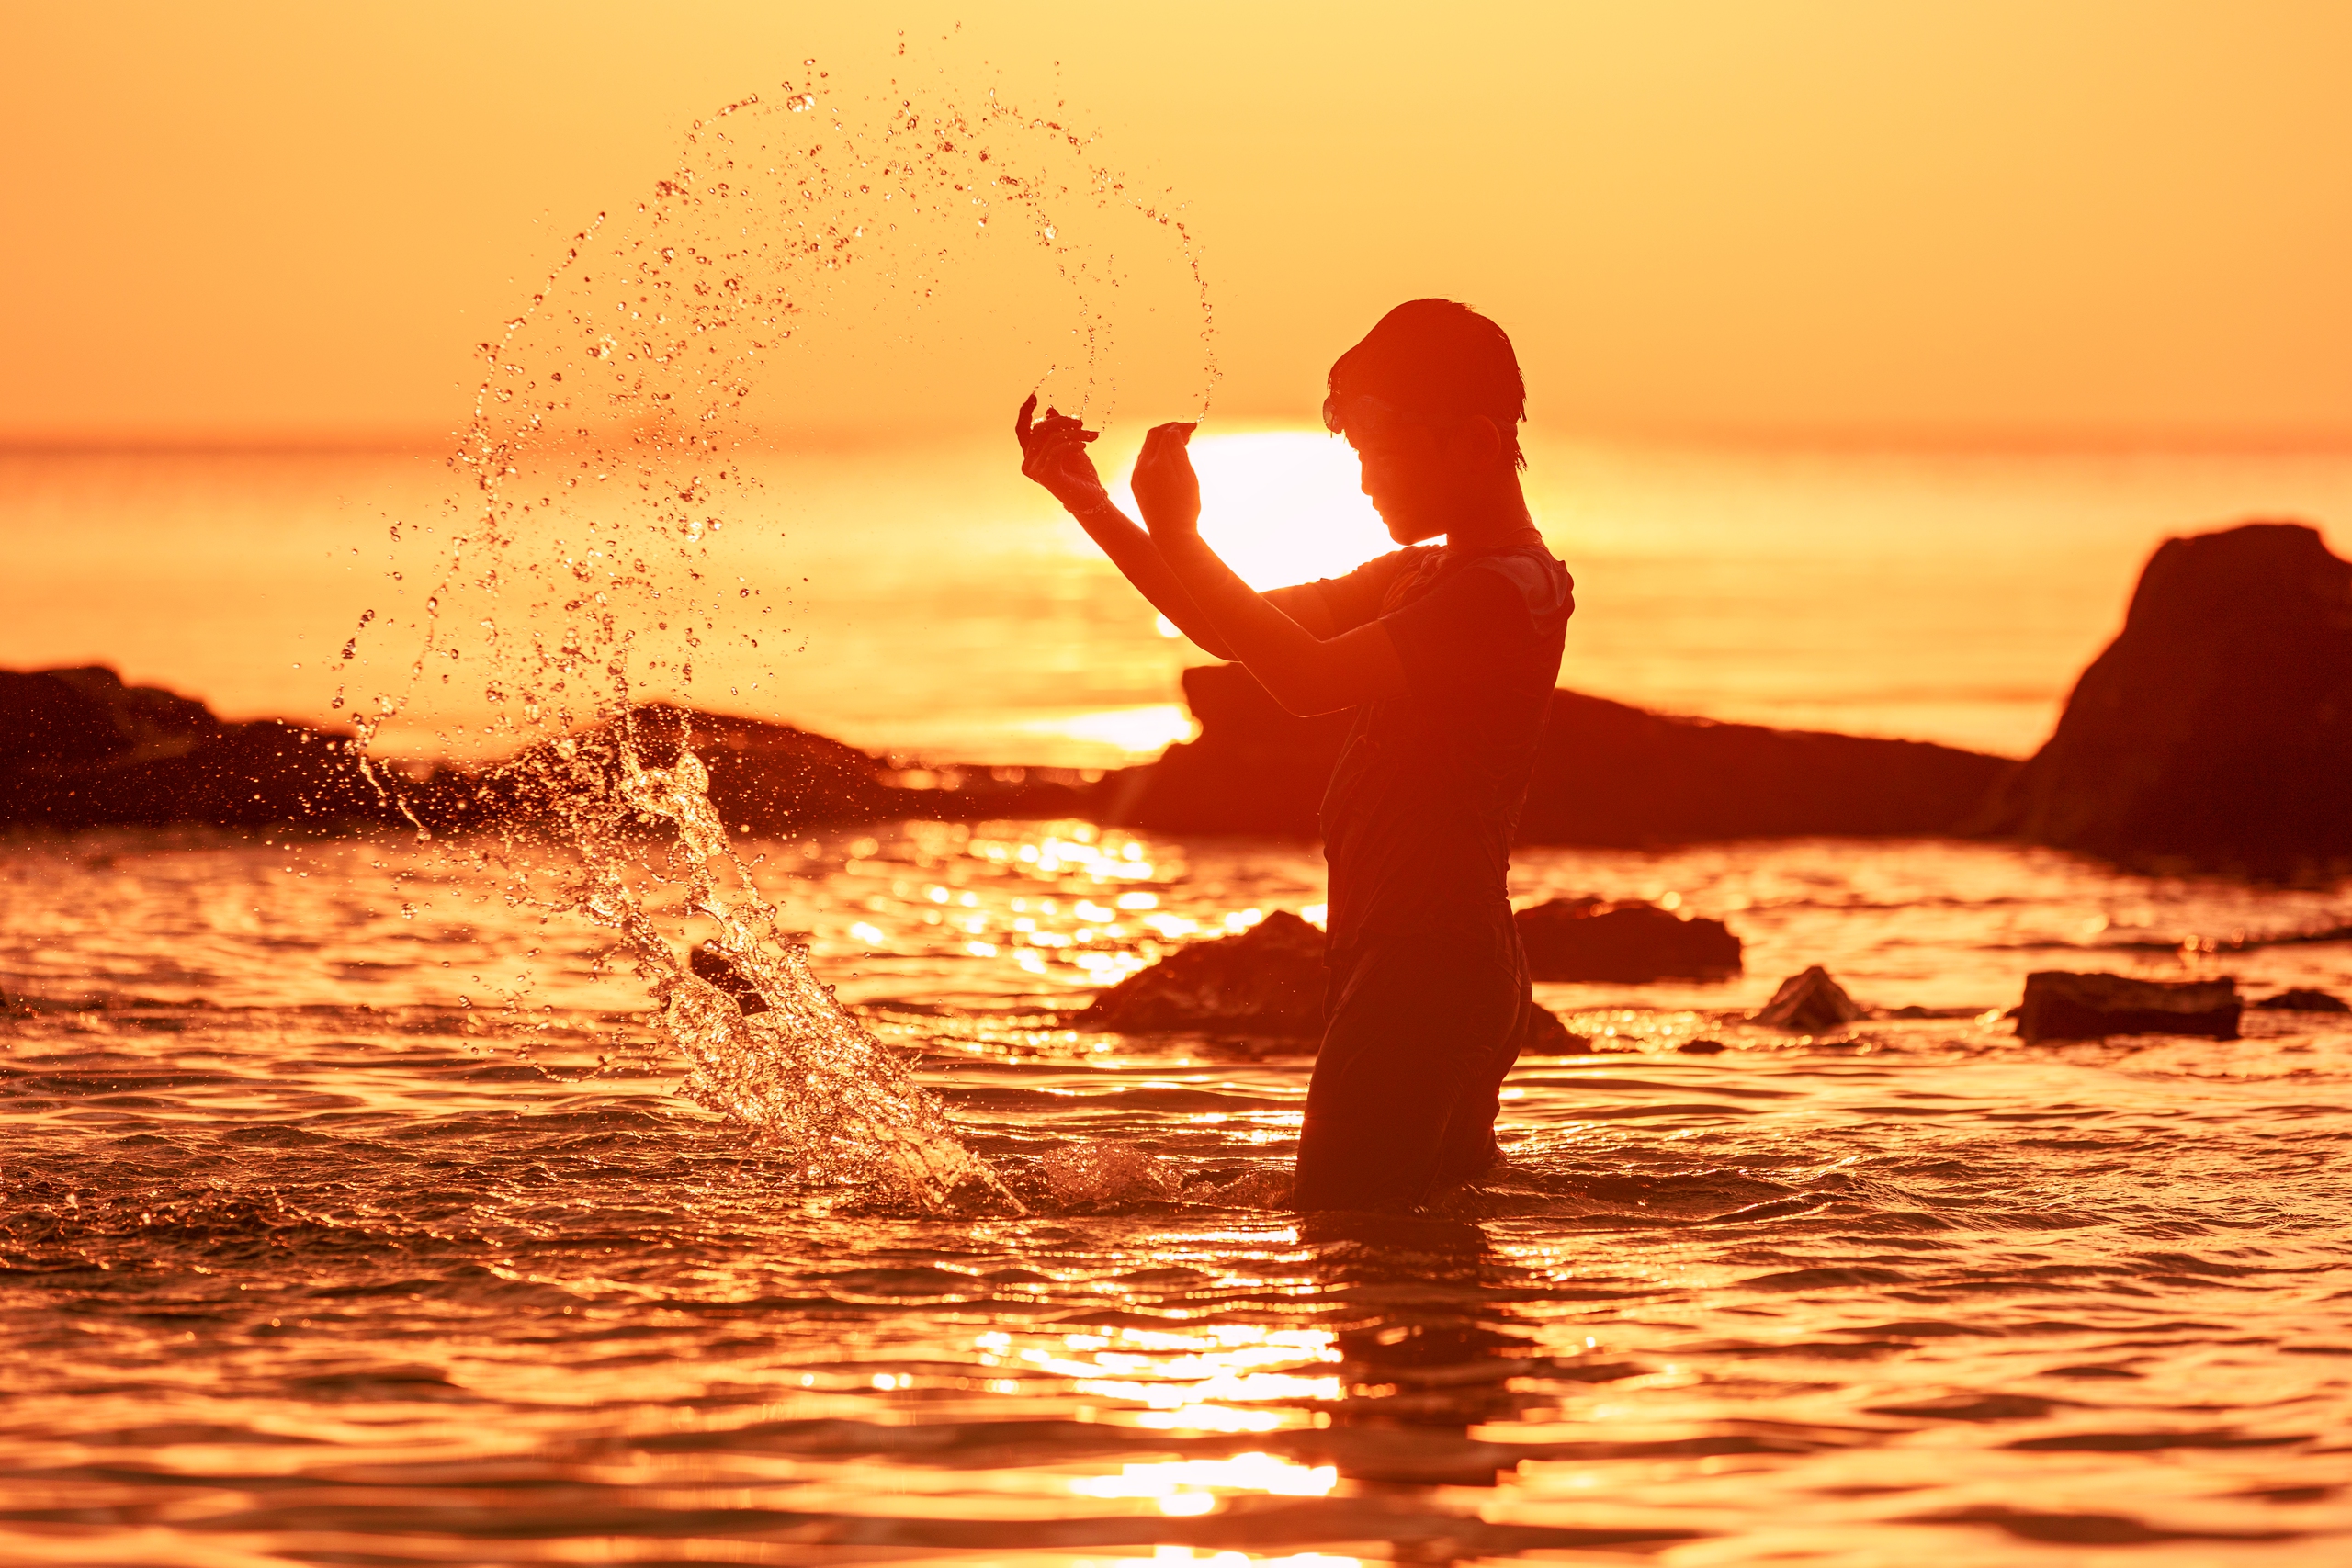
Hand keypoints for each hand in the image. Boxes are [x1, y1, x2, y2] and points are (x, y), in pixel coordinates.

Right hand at [1015, 395, 1111, 513]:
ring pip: (1051, 438)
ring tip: (1092, 436)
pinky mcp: (1045, 474)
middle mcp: (1028, 463)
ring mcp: (1035, 470)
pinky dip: (1072, 443)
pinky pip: (1057, 449)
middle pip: (1039, 429)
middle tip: (1081, 422)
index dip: (1026, 413)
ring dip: (1074, 433)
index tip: (1034, 397)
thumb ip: (1059, 430)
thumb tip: (1050, 409)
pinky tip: (1084, 445)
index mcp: (1031, 456)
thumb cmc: (1081, 474)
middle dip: (1062, 421)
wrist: (1091, 498)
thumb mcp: (1071, 446)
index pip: (1023, 431)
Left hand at [1131, 422, 1200, 539]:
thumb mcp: (1188, 477)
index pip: (1167, 434)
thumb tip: (1174, 432)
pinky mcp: (1135, 482)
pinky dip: (1156, 452)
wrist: (1170, 533)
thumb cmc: (1185, 507)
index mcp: (1158, 464)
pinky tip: (1168, 456)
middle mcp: (1143, 466)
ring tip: (1181, 442)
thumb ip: (1179, 452)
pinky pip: (1143, 458)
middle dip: (1170, 429)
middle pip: (1153, 435)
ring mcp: (1136, 474)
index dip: (1180, 427)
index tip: (1194, 427)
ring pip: (1147, 446)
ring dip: (1162, 440)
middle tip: (1187, 432)